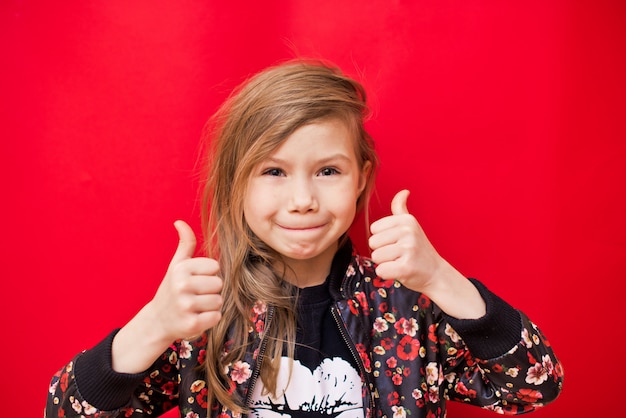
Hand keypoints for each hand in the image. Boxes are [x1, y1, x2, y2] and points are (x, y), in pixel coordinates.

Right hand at [147, 220, 222, 341]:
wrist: (158, 320)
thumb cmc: (172, 289)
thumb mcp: (177, 265)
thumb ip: (185, 244)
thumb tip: (180, 222)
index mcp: (181, 269)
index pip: (215, 267)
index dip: (208, 275)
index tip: (195, 281)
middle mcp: (181, 286)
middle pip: (218, 284)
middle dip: (210, 291)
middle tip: (195, 296)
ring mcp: (185, 306)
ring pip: (218, 301)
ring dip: (210, 306)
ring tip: (195, 307)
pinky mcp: (191, 324)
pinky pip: (216, 316)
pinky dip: (210, 319)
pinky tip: (196, 317)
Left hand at [368, 190, 443, 292]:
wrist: (436, 273)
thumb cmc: (418, 250)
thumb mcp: (411, 225)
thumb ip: (401, 209)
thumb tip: (404, 191)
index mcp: (407, 220)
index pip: (374, 229)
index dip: (382, 239)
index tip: (397, 243)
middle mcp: (408, 231)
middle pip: (373, 243)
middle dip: (383, 252)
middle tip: (399, 255)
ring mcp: (408, 249)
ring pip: (376, 257)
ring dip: (385, 263)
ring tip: (401, 262)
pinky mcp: (406, 267)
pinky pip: (381, 270)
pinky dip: (388, 274)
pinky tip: (401, 272)